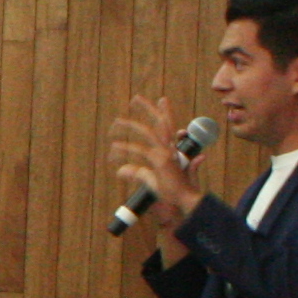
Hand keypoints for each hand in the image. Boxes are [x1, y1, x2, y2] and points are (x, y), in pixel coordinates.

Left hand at [108, 95, 201, 230]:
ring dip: (130, 125)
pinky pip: (138, 151)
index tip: (161, 99)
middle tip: (136, 98)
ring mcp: (166, 153)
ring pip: (147, 132)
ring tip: (116, 123)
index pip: (169, 125)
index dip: (166, 112)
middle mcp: (170, 148)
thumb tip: (120, 171)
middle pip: (160, 121)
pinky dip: (125, 149)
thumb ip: (137, 172)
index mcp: (172, 149)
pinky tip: (113, 149)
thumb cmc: (171, 190)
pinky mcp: (159, 161)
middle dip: (149, 108)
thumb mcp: (150, 179)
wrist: (183, 199)